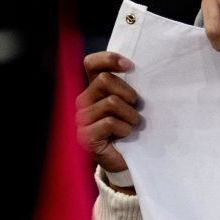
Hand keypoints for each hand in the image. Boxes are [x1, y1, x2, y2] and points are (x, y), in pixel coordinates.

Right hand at [78, 51, 141, 184]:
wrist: (127, 160)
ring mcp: (82, 119)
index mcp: (93, 89)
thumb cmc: (131, 128)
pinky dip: (125, 129)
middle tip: (137, 107)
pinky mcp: (86, 136)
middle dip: (128, 93)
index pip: (92, 63)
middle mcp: (83, 101)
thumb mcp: (131, 104)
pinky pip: (110, 123)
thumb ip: (127, 87)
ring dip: (130, 115)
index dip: (109, 59)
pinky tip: (125, 136)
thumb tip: (136, 68)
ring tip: (133, 125)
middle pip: (105, 80)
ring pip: (111, 102)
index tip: (130, 66)